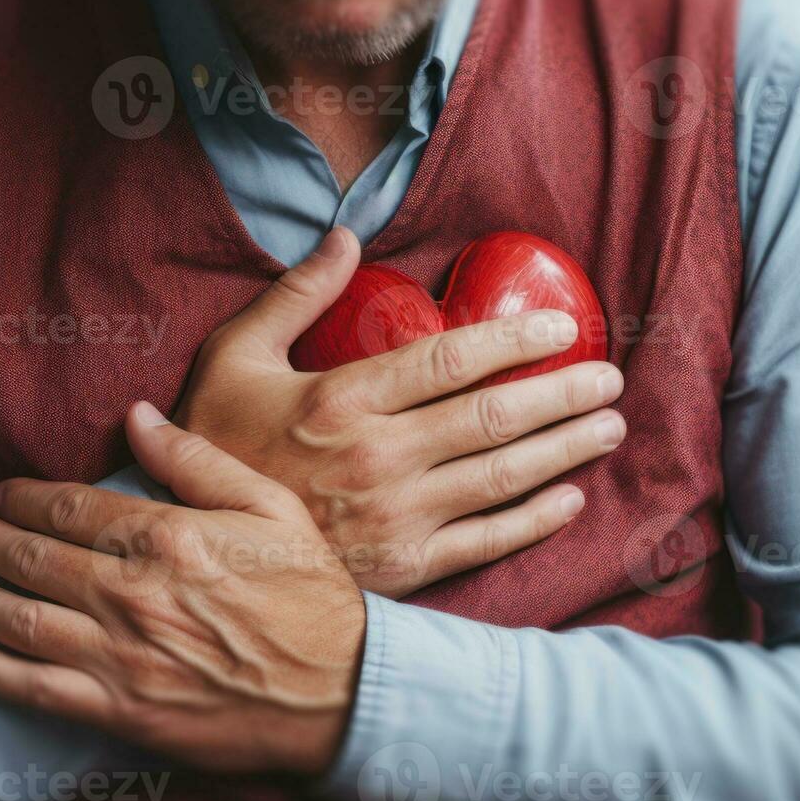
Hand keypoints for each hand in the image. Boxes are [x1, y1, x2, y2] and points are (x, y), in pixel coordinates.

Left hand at [0, 402, 363, 775]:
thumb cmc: (310, 595)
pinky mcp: (121, 711)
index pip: (70, 506)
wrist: (341, 693)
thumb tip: (138, 414)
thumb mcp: (269, 506)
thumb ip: (195, 459)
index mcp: (167, 535)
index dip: (21, 497)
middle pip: (32, 556)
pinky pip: (34, 688)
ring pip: (20, 619)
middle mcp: (133, 592)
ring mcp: (122, 655)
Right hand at [175, 227, 626, 596]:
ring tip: (608, 428)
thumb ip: (296, 294)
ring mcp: (395, 516)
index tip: (562, 330)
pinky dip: (535, 519)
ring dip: (566, 450)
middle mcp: (378, 456)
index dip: (516, 340)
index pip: (452, 359)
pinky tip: (569, 497)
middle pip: (495, 417)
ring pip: (503, 476)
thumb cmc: (212, 442)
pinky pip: (486, 542)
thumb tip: (347, 234)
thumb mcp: (234, 355)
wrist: (192, 544)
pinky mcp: (402, 566)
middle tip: (608, 379)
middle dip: (564, 395)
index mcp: (342, 399)